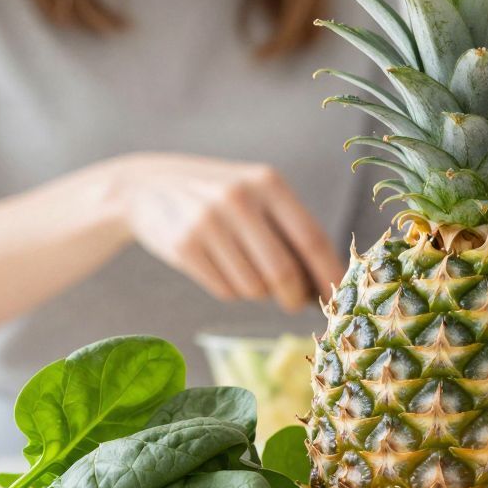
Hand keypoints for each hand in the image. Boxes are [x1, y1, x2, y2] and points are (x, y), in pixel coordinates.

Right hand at [99, 154, 343, 312]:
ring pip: (253, 287)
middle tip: (294, 303)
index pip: (312, 239)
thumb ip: (292, 229)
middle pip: (283, 272)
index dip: (329, 274)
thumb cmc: (221, 199)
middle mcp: (239, 199)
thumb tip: (330, 282)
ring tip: (246, 270)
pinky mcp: (184, 246)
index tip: (340, 297)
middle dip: (295, 297)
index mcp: (269, 183)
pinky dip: (232, 290)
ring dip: (258, 292)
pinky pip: (225, 291)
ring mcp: (208, 222)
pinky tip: (220, 268)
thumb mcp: (258, 195)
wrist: (147, 187)